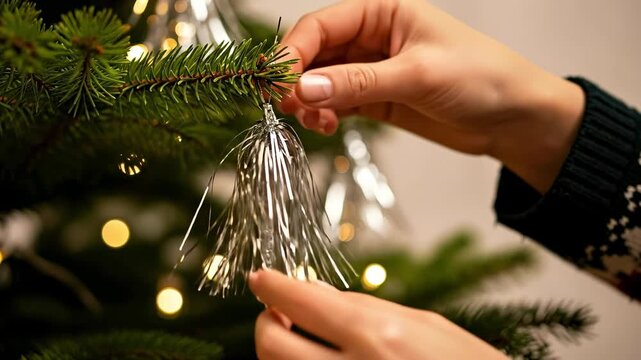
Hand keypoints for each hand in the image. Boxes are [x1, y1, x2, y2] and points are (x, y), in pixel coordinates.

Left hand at [249, 270, 507, 359]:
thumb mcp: (424, 324)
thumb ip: (363, 307)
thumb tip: (311, 291)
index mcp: (378, 336)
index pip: (301, 302)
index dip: (272, 285)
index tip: (260, 277)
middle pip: (271, 345)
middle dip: (266, 322)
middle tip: (278, 313)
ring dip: (280, 349)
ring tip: (301, 336)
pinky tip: (317, 357)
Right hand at [280, 0, 584, 192]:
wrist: (514, 118)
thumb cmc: (480, 78)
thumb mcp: (417, 75)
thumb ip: (358, 82)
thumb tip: (304, 88)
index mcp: (382, 12)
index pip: (322, 26)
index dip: (294, 52)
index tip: (280, 83)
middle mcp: (372, 38)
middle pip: (315, 53)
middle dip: (298, 80)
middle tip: (288, 107)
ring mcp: (373, 71)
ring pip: (322, 82)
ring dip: (309, 102)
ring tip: (313, 123)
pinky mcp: (377, 100)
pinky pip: (337, 104)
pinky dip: (325, 115)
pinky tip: (326, 127)